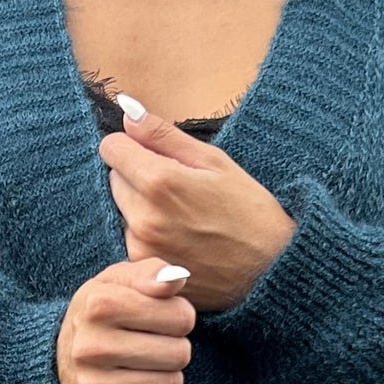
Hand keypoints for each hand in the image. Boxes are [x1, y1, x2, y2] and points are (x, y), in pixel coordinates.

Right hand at [56, 255, 197, 383]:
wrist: (56, 358)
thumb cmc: (101, 312)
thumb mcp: (120, 281)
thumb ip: (152, 272)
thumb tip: (177, 278)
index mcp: (99, 305)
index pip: (182, 318)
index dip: (178, 317)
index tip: (157, 318)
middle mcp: (89, 347)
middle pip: (180, 354)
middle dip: (173, 347)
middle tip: (149, 344)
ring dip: (164, 376)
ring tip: (139, 365)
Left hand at [97, 101, 294, 311]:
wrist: (271, 270)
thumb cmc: (250, 211)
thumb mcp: (214, 161)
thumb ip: (163, 135)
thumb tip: (128, 111)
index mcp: (159, 181)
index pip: (111, 148)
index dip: (132, 146)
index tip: (153, 155)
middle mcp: (142, 217)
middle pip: (114, 180)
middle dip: (138, 178)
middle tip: (179, 190)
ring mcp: (140, 249)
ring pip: (122, 212)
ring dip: (141, 209)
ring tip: (183, 218)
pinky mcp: (143, 273)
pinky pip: (130, 241)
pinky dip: (146, 237)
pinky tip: (179, 241)